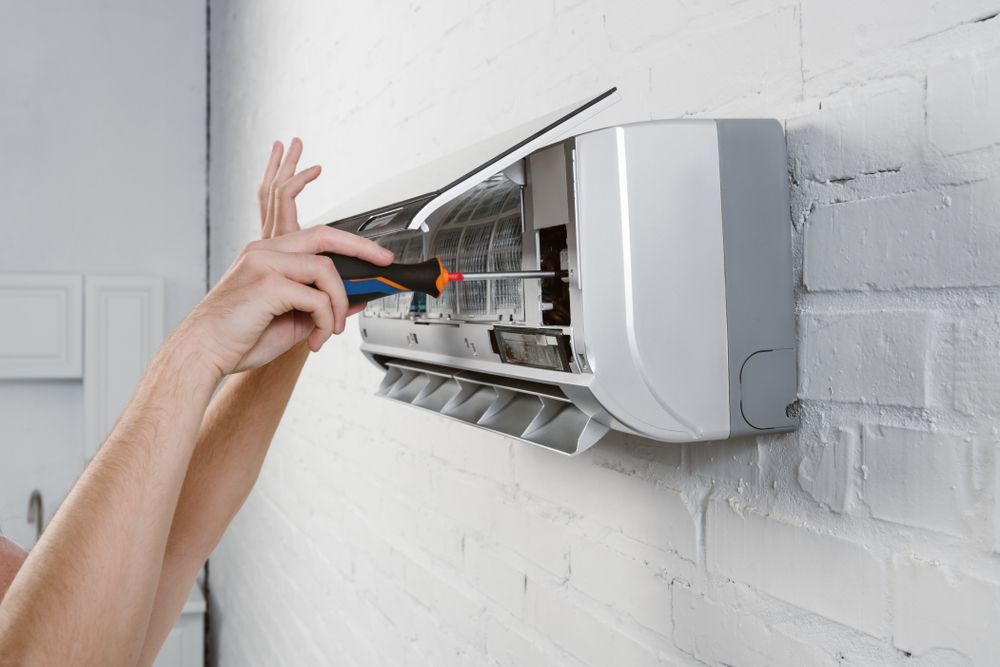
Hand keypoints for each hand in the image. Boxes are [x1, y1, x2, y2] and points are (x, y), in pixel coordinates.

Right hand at [175, 140, 393, 375]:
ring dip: (339, 304)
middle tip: (385, 264)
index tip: (378, 256)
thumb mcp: (292, 319)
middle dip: (363, 249)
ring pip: (326, 269)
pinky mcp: (267, 284)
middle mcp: (265, 251)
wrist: (202, 353)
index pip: (318, 236)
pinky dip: (326, 320)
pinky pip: (316, 297)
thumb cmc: (240, 337)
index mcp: (268, 254)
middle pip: (326, 236)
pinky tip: (317, 340)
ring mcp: (264, 264)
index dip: (352, 244)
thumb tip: (357, 298)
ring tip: (330, 330)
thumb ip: (322, 304)